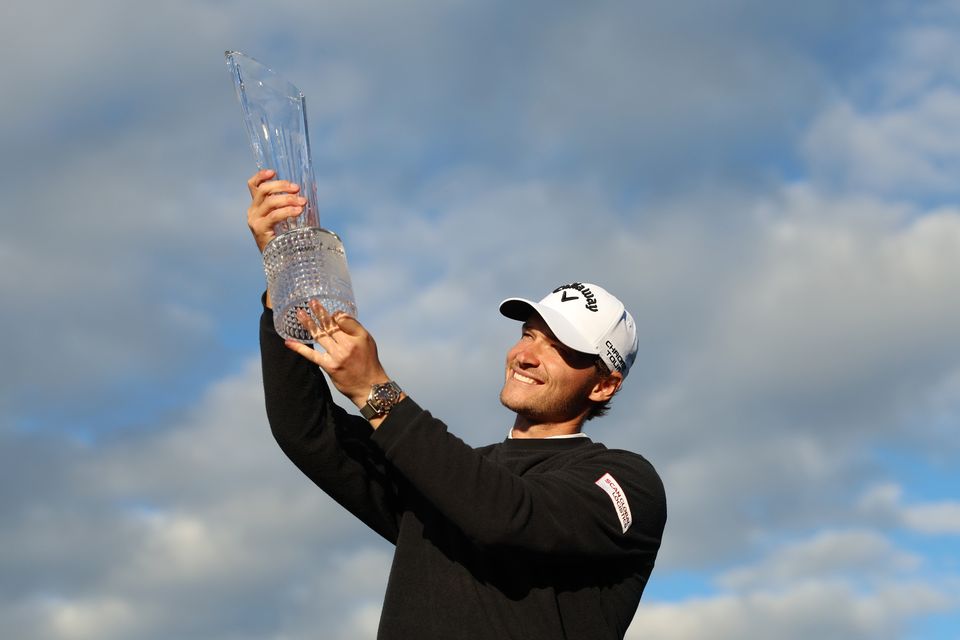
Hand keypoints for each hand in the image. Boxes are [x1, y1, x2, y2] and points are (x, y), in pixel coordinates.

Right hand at [246, 169, 306, 252]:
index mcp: (258, 206)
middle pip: (263, 190)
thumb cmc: (289, 237)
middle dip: (281, 186)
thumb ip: (298, 202)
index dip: (261, 176)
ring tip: (302, 202)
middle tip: (297, 188)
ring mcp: (255, 221)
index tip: (274, 171)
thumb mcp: (292, 217)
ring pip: (269, 201)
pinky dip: (287, 211)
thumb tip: (313, 187)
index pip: (253, 185)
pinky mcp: (260, 230)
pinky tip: (298, 211)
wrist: (285, 261)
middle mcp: (253, 211)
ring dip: (288, 199)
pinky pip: (274, 216)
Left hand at [284, 299, 393, 413]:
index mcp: (359, 336)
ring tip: (300, 314)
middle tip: (311, 302)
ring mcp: (338, 355)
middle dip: (319, 312)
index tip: (332, 313)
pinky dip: (299, 348)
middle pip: (330, 325)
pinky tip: (289, 342)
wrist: (369, 387)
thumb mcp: (368, 342)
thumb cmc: (368, 363)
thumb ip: (354, 329)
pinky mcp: (329, 366)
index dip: (336, 315)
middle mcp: (348, 345)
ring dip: (308, 323)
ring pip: (320, 335)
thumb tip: (337, 317)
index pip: (344, 319)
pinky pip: (312, 355)